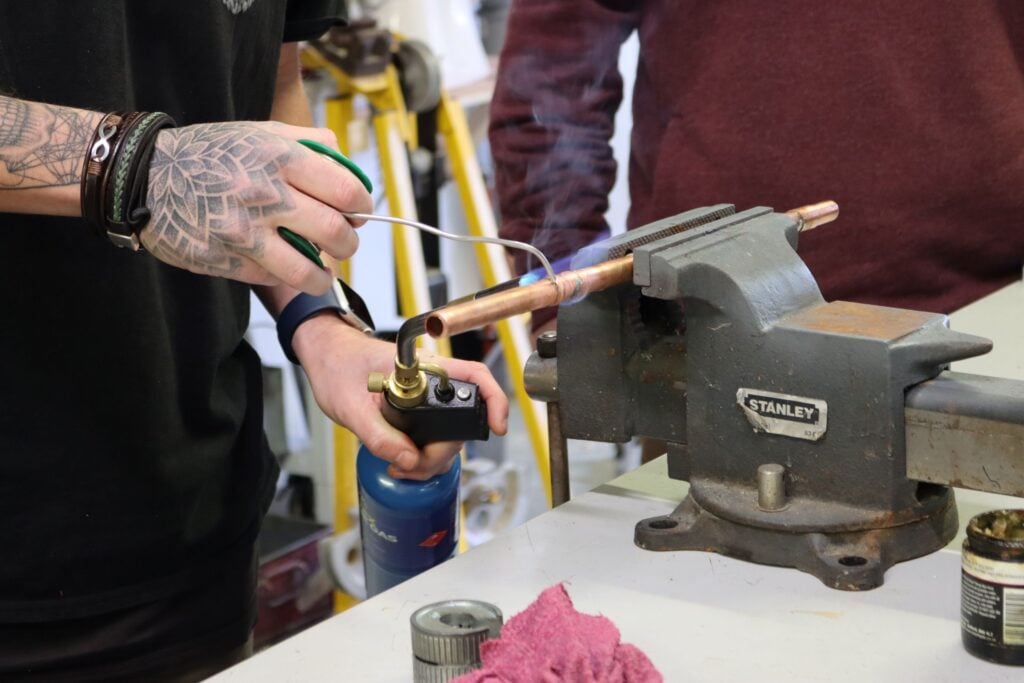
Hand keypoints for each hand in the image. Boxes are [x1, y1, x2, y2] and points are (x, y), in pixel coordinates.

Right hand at [143, 121, 371, 293]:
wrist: (143, 177)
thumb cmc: (209, 154)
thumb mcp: (259, 131)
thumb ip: (310, 144)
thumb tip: (349, 168)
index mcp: (279, 158)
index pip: (347, 191)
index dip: (361, 206)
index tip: (357, 211)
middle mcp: (264, 195)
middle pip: (336, 232)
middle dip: (349, 243)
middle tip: (343, 242)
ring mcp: (244, 232)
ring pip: (309, 270)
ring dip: (322, 274)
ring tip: (320, 270)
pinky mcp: (226, 261)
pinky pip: (274, 279)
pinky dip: (284, 276)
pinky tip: (280, 265)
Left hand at [294, 315, 509, 479]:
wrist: (325, 355)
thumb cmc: (337, 365)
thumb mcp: (350, 405)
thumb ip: (379, 435)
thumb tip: (409, 461)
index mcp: (423, 368)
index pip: (474, 376)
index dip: (493, 400)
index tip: (496, 426)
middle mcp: (431, 381)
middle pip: (461, 419)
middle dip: (442, 451)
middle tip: (411, 466)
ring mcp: (426, 396)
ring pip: (448, 433)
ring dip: (430, 458)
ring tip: (400, 467)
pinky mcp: (417, 410)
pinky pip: (433, 436)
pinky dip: (421, 456)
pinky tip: (402, 462)